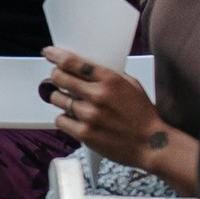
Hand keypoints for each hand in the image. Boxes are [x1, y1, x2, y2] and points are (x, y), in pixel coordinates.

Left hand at [38, 45, 166, 168]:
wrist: (151, 145)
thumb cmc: (143, 116)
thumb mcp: (132, 86)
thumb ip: (109, 76)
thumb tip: (87, 68)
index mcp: (110, 80)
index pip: (73, 62)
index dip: (56, 56)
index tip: (49, 53)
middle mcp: (98, 95)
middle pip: (59, 78)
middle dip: (55, 76)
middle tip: (57, 78)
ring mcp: (89, 115)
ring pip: (57, 99)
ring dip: (60, 98)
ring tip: (70, 101)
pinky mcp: (84, 133)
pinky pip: (60, 120)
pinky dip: (64, 118)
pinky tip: (74, 118)